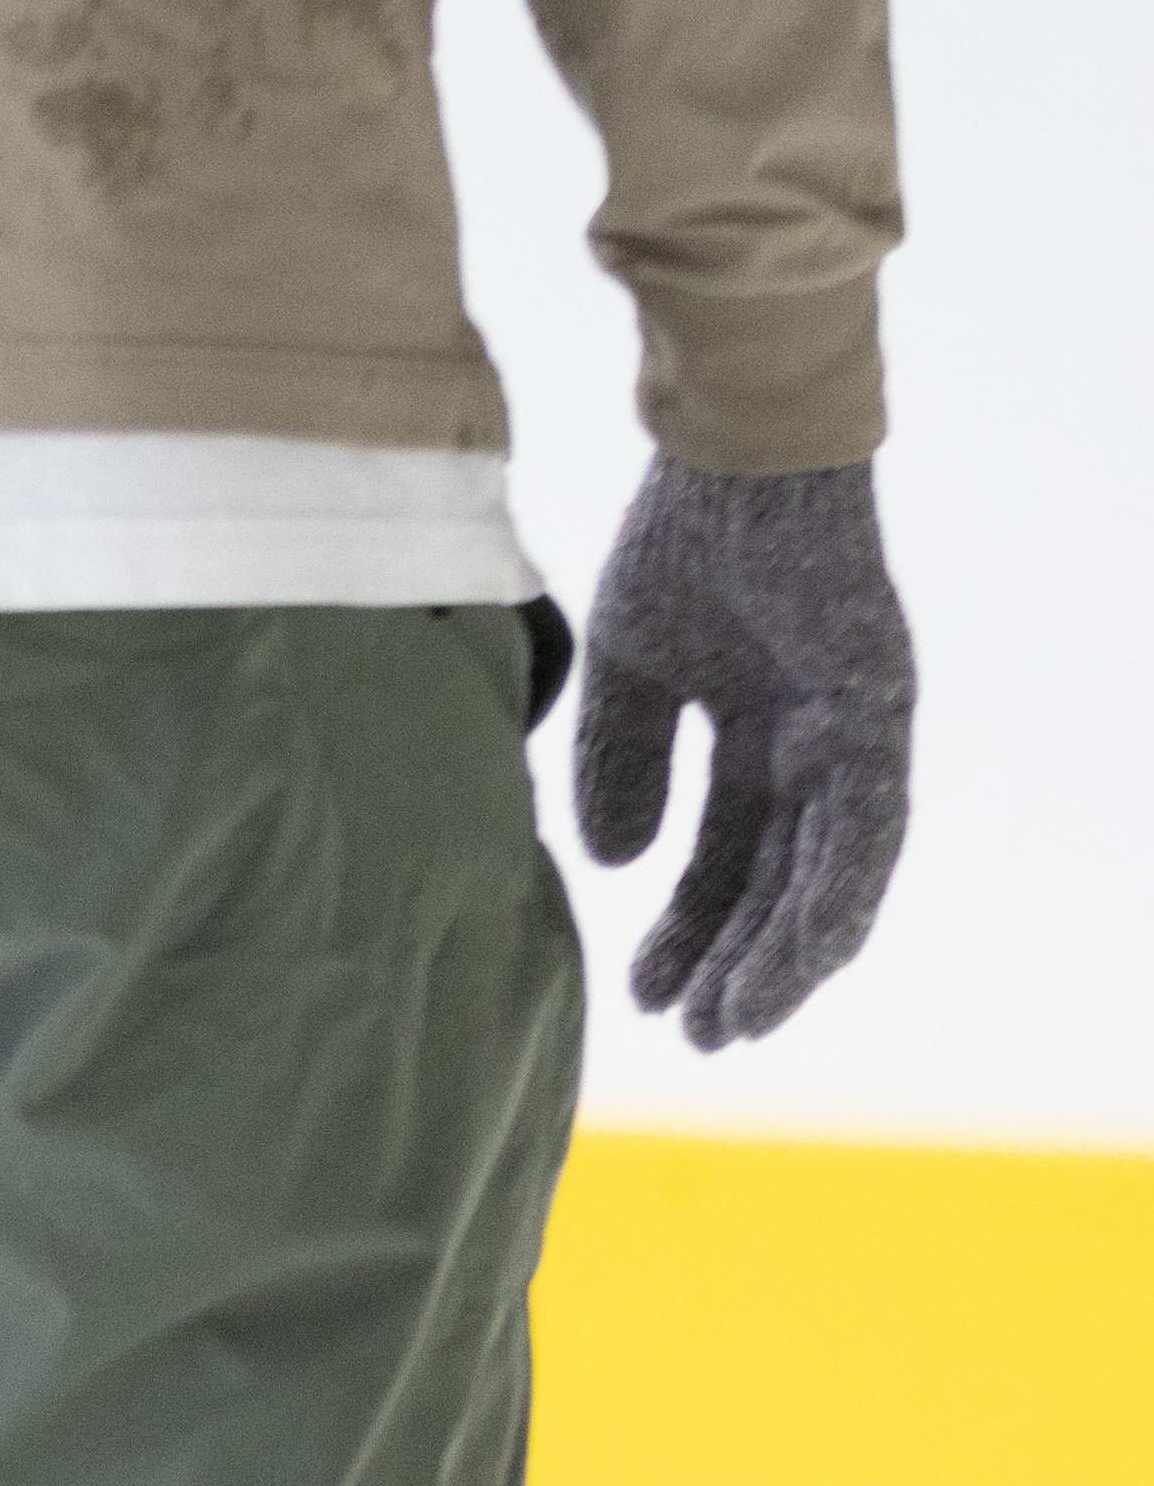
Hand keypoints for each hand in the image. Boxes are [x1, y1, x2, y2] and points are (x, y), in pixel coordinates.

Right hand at [570, 456, 914, 1047]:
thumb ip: (621, 759)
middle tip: (697, 1034)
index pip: (732, 852)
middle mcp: (821, 744)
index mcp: (763, 729)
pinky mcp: (878, 717)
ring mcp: (858, 734)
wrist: (734, 451)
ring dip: (788, 954)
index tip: (647, 992)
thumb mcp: (629, 663)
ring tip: (736, 1021)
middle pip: (783, 879)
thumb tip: (607, 861)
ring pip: (831, 874)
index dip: (692, 923)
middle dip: (738, 959)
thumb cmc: (683, 534)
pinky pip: (865, 831)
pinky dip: (831, 897)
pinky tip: (796, 956)